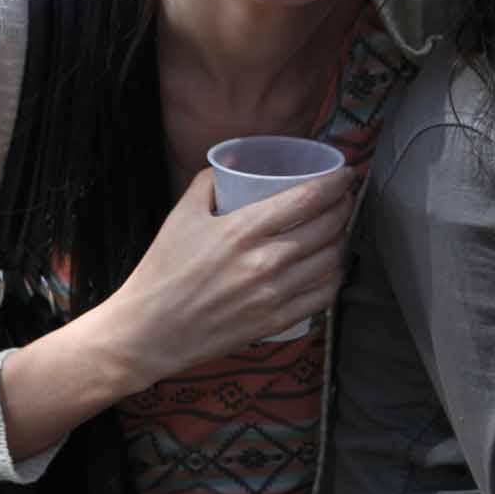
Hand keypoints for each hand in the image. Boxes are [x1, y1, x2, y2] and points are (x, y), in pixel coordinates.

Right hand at [103, 166, 353, 376]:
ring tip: (338, 229)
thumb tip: (235, 162)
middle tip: (344, 198)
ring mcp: (274, 294)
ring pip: (330, 260)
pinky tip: (330, 267)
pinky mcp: (276, 321)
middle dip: (344, 206)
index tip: (345, 174)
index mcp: (243, 230)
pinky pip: (323, 296)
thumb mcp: (181, 215)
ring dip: (342, 240)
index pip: (308, 198)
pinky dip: (334, 277)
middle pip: (327, 227)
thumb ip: (209, 182)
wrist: (148, 331)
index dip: (336, 183)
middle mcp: (266, 261)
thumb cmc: (163, 271)